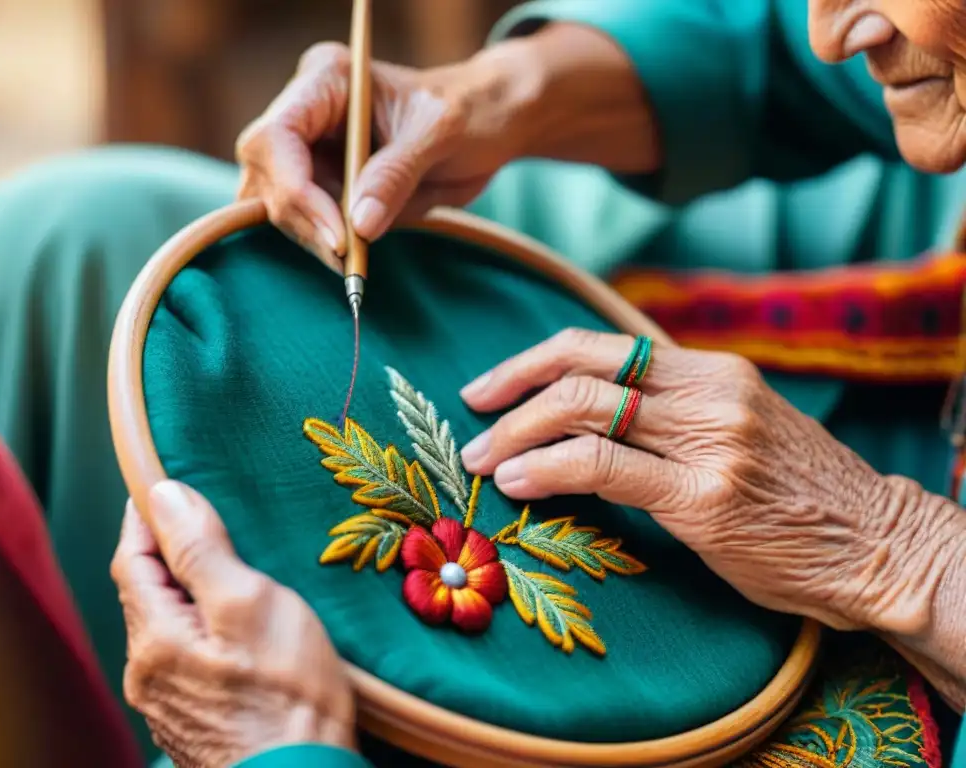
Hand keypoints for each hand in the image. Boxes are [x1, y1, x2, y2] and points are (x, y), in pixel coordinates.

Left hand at [111, 481, 355, 767]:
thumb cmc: (286, 694)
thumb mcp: (249, 601)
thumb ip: (201, 548)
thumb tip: (162, 493)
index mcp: (153, 638)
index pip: (132, 558)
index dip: (145, 517)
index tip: (159, 482)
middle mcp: (146, 673)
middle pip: (146, 594)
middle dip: (167, 552)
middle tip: (199, 517)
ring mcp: (168, 703)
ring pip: (166, 627)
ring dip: (185, 593)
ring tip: (224, 569)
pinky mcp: (194, 722)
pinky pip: (184, 658)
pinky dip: (200, 629)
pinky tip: (233, 630)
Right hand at [236, 41, 531, 262]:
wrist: (490, 125)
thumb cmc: (469, 112)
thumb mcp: (439, 135)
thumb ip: (396, 176)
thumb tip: (359, 226)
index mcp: (327, 80)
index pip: (277, 137)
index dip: (296, 189)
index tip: (338, 236)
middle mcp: (306, 114)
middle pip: (268, 176)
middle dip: (303, 221)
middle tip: (347, 259)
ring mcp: (309, 152)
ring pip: (277, 205)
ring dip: (311, 238)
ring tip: (354, 264)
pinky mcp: (323, 186)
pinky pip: (303, 222)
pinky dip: (322, 246)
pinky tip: (351, 261)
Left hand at [457, 328, 950, 632]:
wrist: (877, 544)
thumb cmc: (800, 495)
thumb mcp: (741, 428)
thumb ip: (675, 412)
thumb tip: (592, 413)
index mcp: (712, 371)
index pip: (602, 344)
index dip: (533, 359)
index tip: (491, 386)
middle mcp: (709, 393)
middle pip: (583, 364)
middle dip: (510, 386)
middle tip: (471, 417)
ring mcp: (709, 441)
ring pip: (585, 408)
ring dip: (515, 433)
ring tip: (480, 460)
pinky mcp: (704, 498)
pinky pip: (602, 467)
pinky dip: (547, 469)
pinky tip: (517, 483)